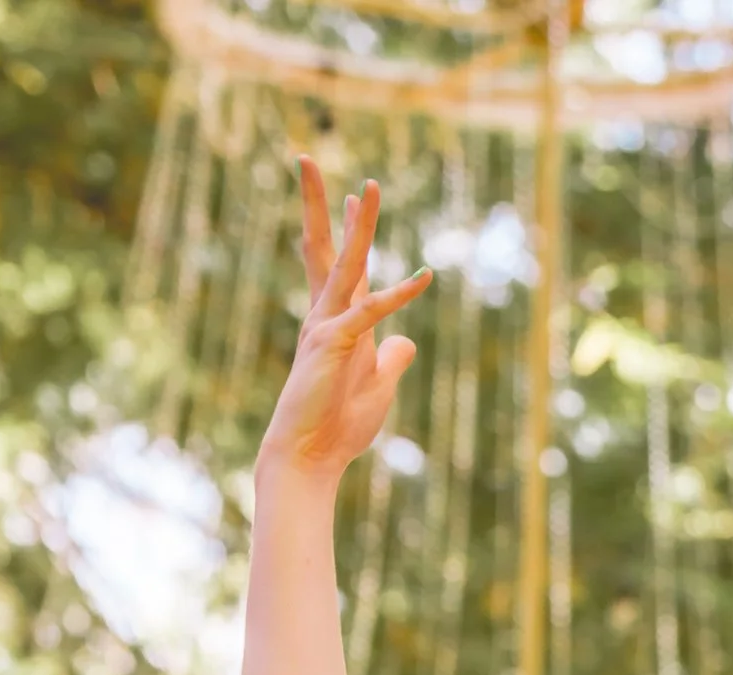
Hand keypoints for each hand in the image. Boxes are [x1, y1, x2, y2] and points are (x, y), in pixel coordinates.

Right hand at [259, 161, 432, 483]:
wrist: (307, 458)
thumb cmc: (336, 428)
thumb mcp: (377, 389)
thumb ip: (392, 360)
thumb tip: (407, 342)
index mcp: (334, 324)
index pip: (339, 266)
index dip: (348, 230)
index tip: (353, 196)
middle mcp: (324, 316)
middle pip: (324, 249)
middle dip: (320, 204)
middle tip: (306, 158)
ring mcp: (327, 326)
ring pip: (346, 263)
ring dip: (361, 225)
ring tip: (369, 186)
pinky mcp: (337, 344)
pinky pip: (373, 311)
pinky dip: (402, 296)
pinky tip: (425, 277)